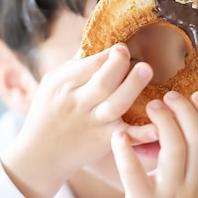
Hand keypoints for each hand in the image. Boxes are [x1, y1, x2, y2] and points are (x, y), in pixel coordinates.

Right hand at [1, 44, 155, 197]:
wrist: (39, 156)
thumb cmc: (48, 113)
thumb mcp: (51, 84)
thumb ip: (74, 65)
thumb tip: (96, 41)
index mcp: (63, 84)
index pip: (89, 64)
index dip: (109, 54)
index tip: (122, 48)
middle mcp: (77, 103)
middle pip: (103, 82)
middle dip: (121, 64)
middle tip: (137, 56)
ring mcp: (91, 124)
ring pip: (115, 105)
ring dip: (133, 86)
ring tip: (147, 70)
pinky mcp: (103, 142)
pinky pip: (125, 136)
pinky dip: (141, 133)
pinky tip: (157, 127)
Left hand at [111, 90, 197, 197]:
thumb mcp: (194, 188)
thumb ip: (193, 162)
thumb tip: (187, 124)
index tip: (197, 93)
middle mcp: (193, 185)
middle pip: (196, 138)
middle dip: (184, 111)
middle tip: (168, 95)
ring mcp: (171, 195)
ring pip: (174, 149)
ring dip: (163, 122)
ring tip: (151, 105)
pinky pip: (135, 173)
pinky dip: (126, 151)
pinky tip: (119, 134)